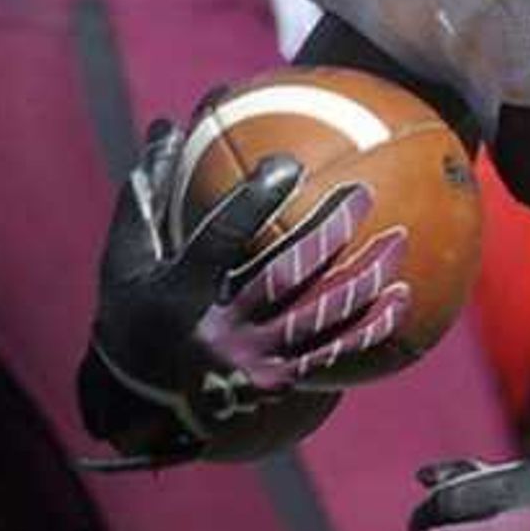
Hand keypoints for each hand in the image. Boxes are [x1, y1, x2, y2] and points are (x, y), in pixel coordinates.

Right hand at [78, 122, 410, 467]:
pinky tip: (402, 297)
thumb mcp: (127, 259)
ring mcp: (253, 361)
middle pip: (283, 276)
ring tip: (398, 239)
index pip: (220, 240)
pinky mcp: (279, 381)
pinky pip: (335, 351)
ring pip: (319, 315)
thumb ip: (149, 196)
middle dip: (326, 233)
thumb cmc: (134, 314)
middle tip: (362, 193)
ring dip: (363, 276)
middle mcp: (219, 330)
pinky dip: (371, 324)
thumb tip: (167, 125)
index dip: (253, 202)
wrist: (142, 405)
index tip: (287, 165)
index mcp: (180, 294)